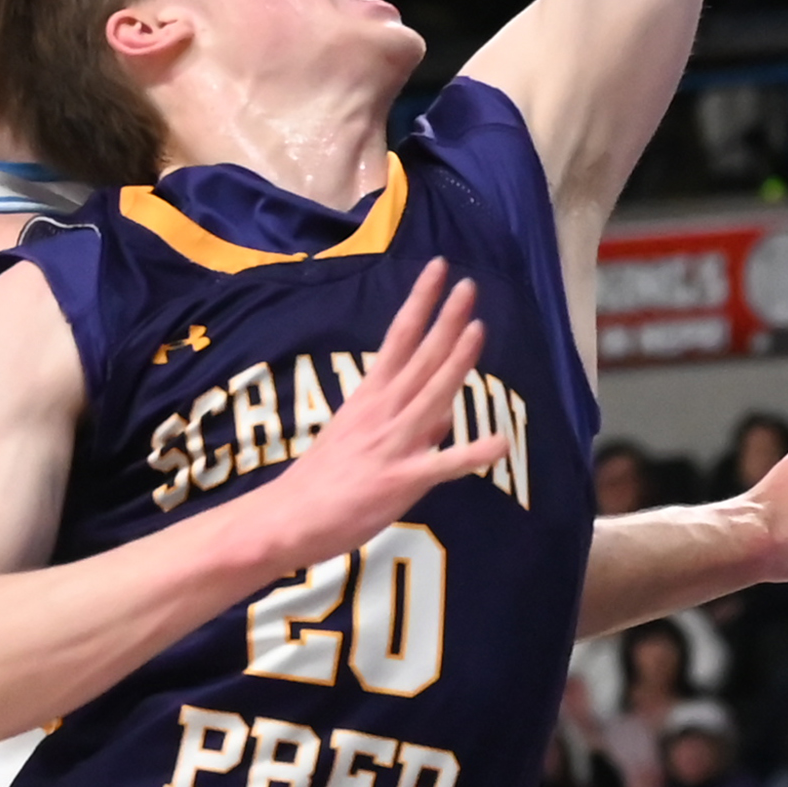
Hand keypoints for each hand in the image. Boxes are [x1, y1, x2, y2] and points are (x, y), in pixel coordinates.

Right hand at [253, 259, 505, 570]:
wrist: (287, 518)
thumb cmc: (325, 478)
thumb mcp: (360, 436)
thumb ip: (408, 423)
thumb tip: (445, 414)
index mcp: (370, 396)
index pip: (399, 337)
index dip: (420, 302)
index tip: (439, 268)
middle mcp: (382, 412)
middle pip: (419, 358)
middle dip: (445, 320)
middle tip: (468, 285)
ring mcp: (392, 444)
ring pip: (431, 396)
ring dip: (456, 363)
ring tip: (478, 330)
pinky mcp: (399, 481)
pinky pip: (442, 465)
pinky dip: (472, 454)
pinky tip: (500, 444)